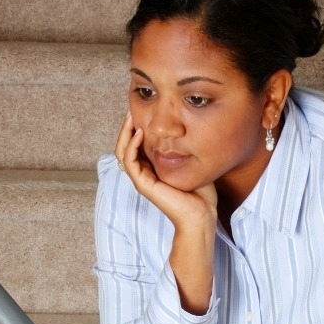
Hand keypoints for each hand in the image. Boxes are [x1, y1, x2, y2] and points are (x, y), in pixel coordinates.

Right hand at [115, 110, 217, 231]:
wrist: (201, 216)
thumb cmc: (201, 194)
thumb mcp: (194, 163)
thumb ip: (188, 148)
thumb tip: (191, 129)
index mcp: (154, 169)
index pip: (138, 145)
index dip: (137, 126)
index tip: (144, 109)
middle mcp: (145, 173)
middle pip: (126, 145)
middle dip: (127, 126)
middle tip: (132, 107)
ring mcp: (142, 179)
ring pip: (122, 151)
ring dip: (124, 132)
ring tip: (131, 116)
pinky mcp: (143, 184)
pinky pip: (128, 161)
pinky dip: (131, 145)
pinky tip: (139, 133)